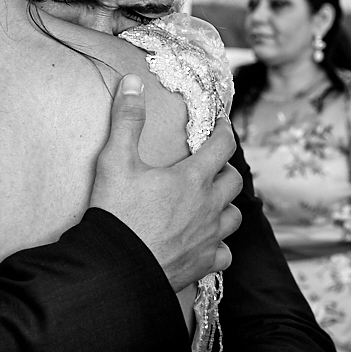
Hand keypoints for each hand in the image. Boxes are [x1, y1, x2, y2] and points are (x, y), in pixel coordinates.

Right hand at [90, 74, 240, 291]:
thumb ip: (127, 120)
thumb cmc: (116, 214)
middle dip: (225, 169)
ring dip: (226, 205)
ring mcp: (210, 237)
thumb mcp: (116, 161)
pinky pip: (225, 252)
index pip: (223, 146)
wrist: (115, 269)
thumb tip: (133, 83)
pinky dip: (219, 245)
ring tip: (210, 202)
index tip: (221, 126)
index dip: (224, 131)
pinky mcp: (205, 263)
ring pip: (235, 216)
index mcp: (193, 178)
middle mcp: (209, 206)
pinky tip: (206, 242)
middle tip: (210, 166)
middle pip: (234, 180)